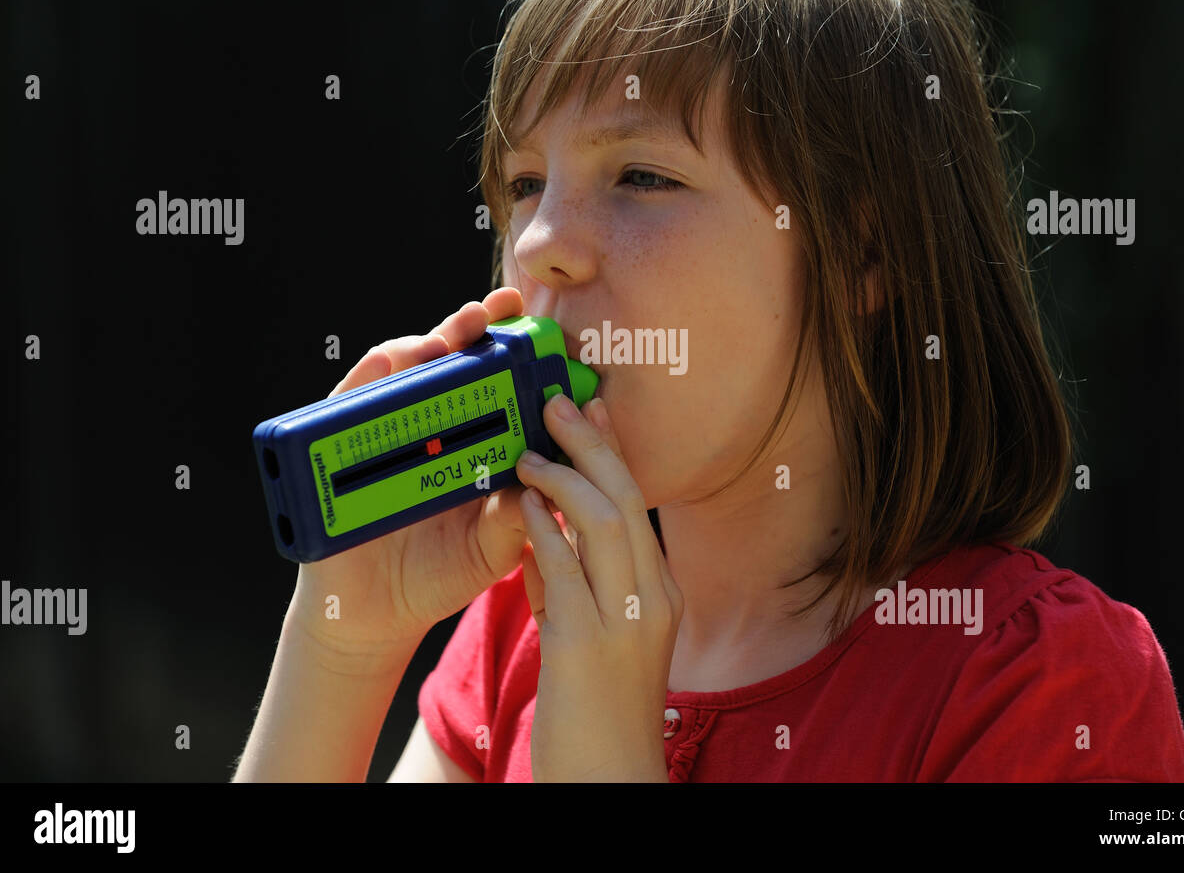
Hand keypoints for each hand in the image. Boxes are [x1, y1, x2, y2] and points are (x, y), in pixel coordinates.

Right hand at [289, 287, 535, 667]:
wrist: (377, 615)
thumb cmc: (441, 572)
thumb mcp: (494, 544)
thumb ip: (522, 511)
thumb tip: (554, 475)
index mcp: (471, 441)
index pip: (495, 384)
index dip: (516, 351)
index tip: (543, 327)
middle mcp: (427, 427)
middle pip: (450, 364)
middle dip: (474, 330)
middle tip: (499, 310)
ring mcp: (382, 432)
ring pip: (402, 372)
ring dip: (427, 344)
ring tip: (454, 334)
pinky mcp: (336, 446)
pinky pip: (350, 401)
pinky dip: (370, 377)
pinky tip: (391, 361)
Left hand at [515, 392, 683, 781]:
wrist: (611, 779)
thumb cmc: (600, 714)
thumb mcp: (596, 640)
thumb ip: (571, 587)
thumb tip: (541, 539)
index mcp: (661, 594)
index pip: (638, 507)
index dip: (613, 455)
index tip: (591, 414)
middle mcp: (653, 598)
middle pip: (628, 500)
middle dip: (593, 445)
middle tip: (562, 403)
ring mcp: (626, 620)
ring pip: (605, 522)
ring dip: (564, 478)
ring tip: (530, 452)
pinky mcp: (587, 643)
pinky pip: (565, 567)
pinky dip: (543, 528)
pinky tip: (521, 504)